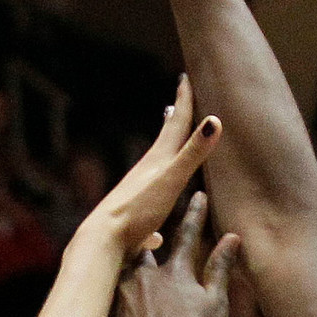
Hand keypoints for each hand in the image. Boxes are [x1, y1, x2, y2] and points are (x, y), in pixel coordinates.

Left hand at [85, 78, 222, 256]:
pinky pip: (154, 196)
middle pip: (166, 137)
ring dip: (168, 148)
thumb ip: (193, 153)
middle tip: (179, 97)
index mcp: (158, 158)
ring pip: (158, 163)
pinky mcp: (137, 211)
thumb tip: (214, 121)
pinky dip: (161, 192)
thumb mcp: (171, 180)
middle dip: (176, 117)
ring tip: (170, 140)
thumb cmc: (137, 210)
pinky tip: (160, 206)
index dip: (184, 99)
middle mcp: (147, 169)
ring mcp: (140, 189)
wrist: (102, 239)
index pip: (176, 122)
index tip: (186, 76)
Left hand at [111, 192, 239, 316]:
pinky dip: (118, 284)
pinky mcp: (110, 310)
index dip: (195, 214)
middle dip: (152, 234)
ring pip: (127, 266)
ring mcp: (125, 291)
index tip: (198, 194)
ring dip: (133, 259)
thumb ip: (219, 270)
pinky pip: (113, 288)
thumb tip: (231, 238)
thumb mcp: (215, 304)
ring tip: (136, 260)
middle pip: (148, 246)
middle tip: (150, 222)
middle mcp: (146, 274)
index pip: (187, 235)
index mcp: (176, 271)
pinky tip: (118, 291)